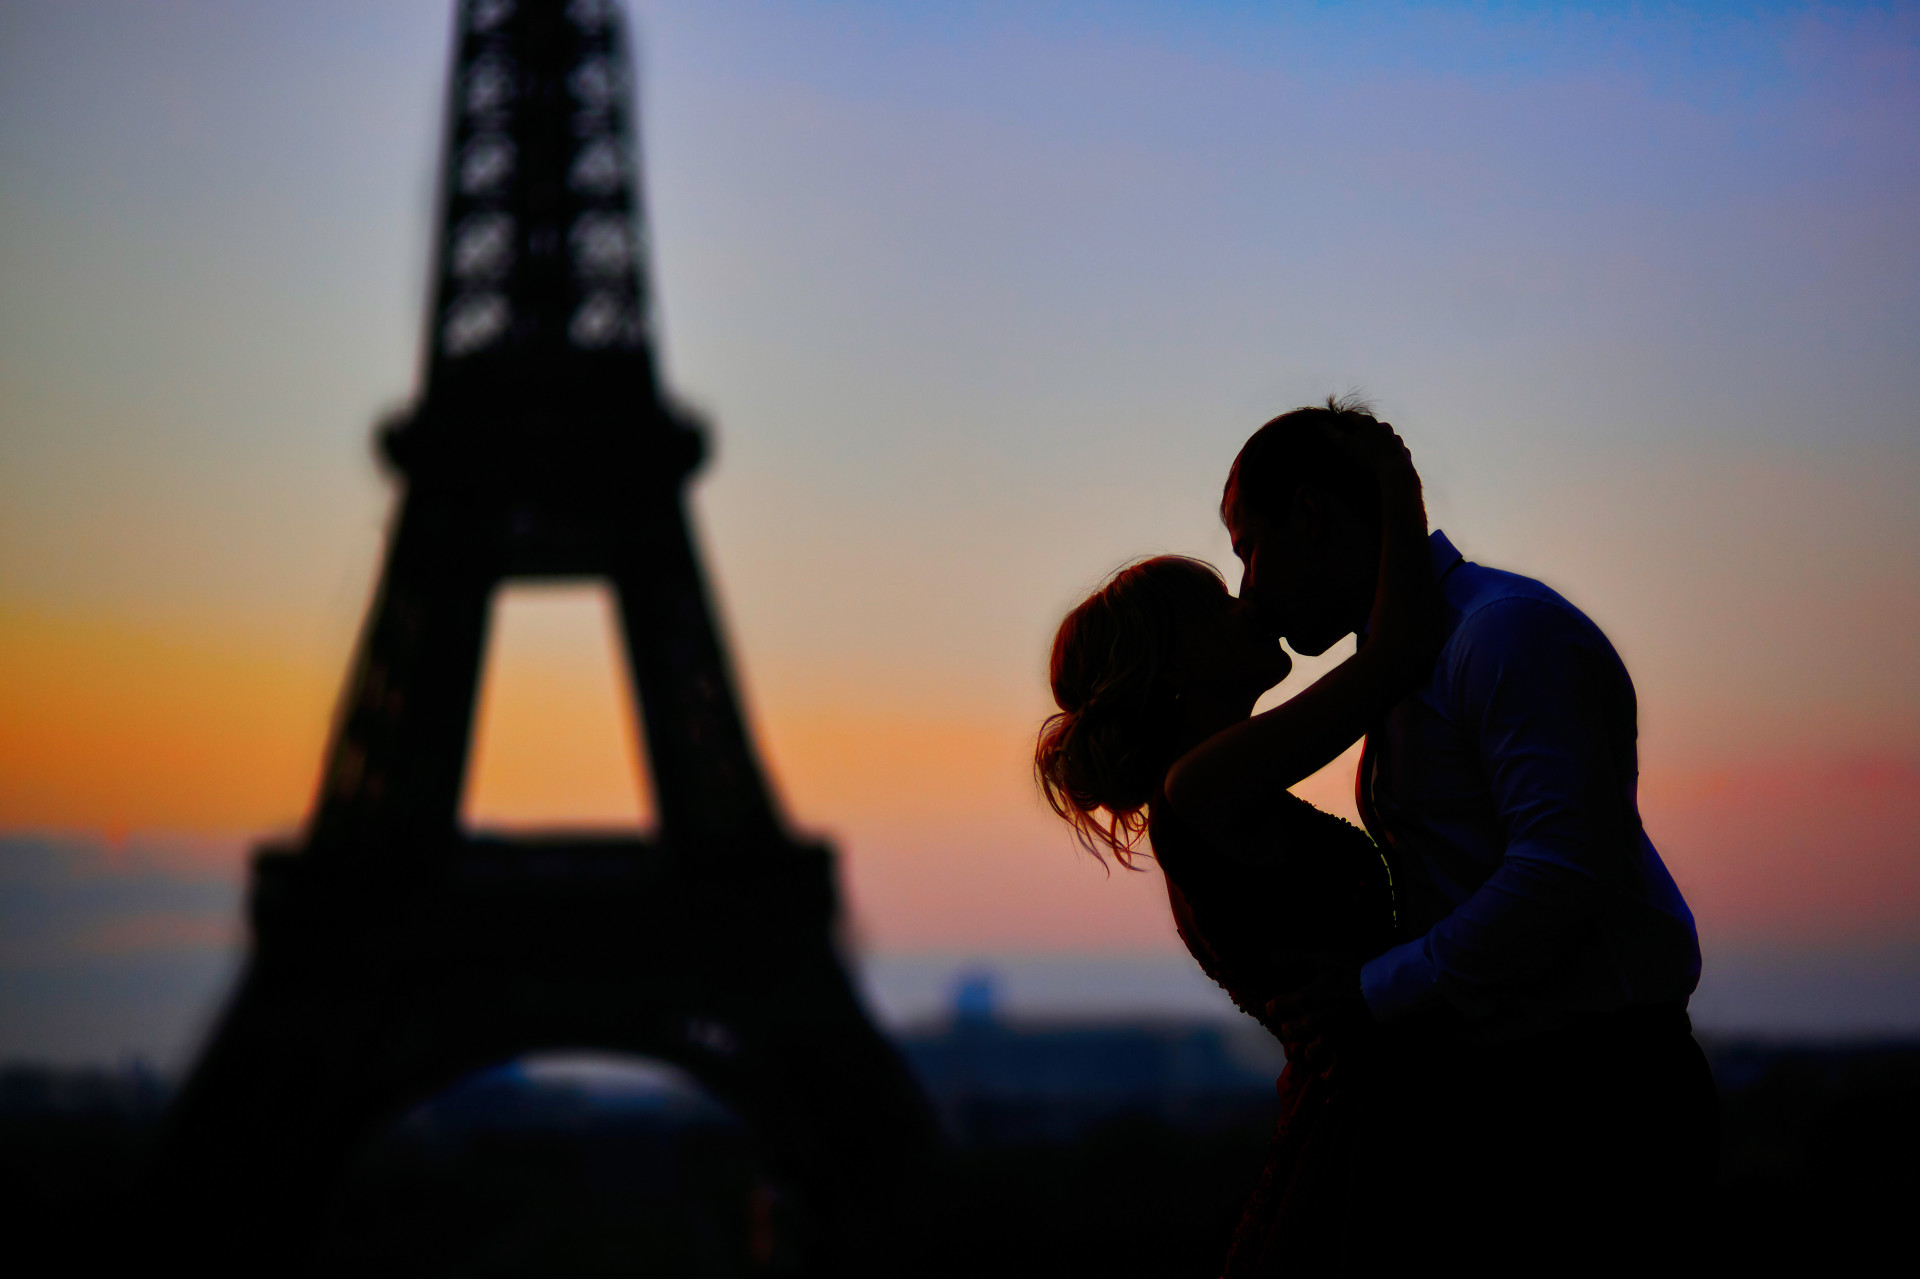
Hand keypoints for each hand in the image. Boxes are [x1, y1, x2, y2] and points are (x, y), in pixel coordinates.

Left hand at [1263, 952, 1372, 1081]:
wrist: (1384, 993)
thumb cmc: (1355, 974)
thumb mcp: (1324, 960)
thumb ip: (1296, 959)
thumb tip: (1270, 956)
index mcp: (1304, 1000)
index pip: (1274, 1008)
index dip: (1275, 1008)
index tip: (1277, 1008)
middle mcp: (1312, 1023)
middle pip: (1288, 1032)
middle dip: (1291, 1029)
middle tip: (1297, 1027)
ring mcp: (1328, 1041)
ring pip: (1307, 1054)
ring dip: (1309, 1050)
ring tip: (1315, 1048)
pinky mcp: (1346, 1055)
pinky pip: (1332, 1074)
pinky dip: (1328, 1075)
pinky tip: (1327, 1074)